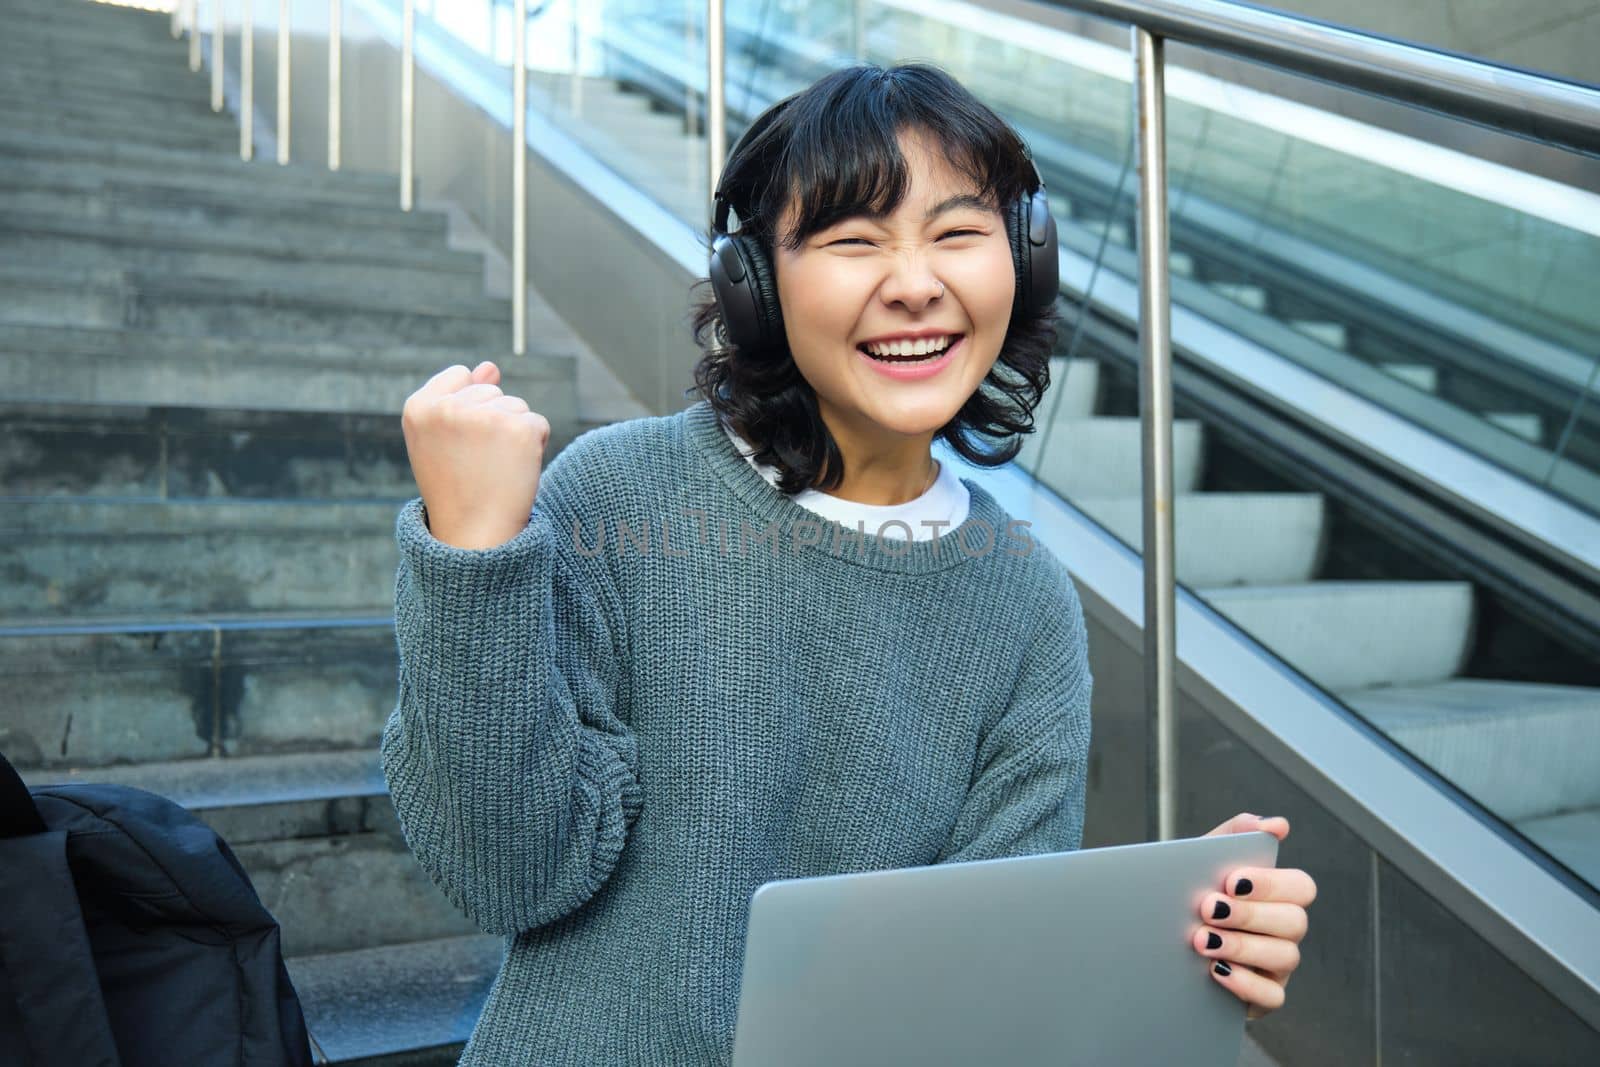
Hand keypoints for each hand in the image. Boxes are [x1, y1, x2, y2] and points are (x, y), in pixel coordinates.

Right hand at [401, 361, 550, 549]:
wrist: (475, 536)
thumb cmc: (457, 488)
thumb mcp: (445, 439)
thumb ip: (464, 396)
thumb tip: (490, 366)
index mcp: (418, 408)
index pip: (459, 376)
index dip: (467, 411)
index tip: (458, 446)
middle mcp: (448, 408)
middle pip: (492, 391)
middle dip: (492, 423)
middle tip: (477, 464)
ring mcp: (484, 417)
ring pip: (516, 406)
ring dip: (513, 435)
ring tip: (494, 469)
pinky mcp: (519, 429)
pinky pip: (538, 424)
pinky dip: (534, 447)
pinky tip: (514, 471)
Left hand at [1194, 813, 1315, 1020]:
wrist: (1154, 942)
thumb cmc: (1188, 895)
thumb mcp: (1203, 861)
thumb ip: (1235, 835)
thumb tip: (1277, 824)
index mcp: (1276, 895)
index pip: (1301, 887)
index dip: (1271, 884)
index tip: (1232, 880)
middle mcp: (1284, 930)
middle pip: (1295, 922)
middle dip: (1251, 914)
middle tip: (1208, 908)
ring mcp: (1277, 966)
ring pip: (1285, 956)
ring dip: (1243, 945)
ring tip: (1202, 939)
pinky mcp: (1264, 997)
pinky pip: (1273, 996)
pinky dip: (1245, 983)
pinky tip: (1216, 970)